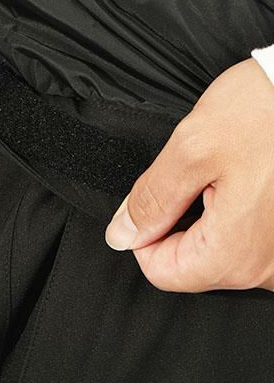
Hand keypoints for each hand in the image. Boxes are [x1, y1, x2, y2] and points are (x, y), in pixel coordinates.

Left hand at [105, 58, 273, 292]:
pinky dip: (234, 212)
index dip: (144, 232)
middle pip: (191, 263)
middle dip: (178, 220)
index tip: (155, 197)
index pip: (162, 271)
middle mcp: (267, 269)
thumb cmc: (267, 110)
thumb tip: (122, 233)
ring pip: (218, 250)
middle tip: (198, 176)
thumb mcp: (193, 148)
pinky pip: (246, 239)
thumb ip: (153, 198)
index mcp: (235, 255)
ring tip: (227, 174)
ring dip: (208, 214)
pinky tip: (244, 181)